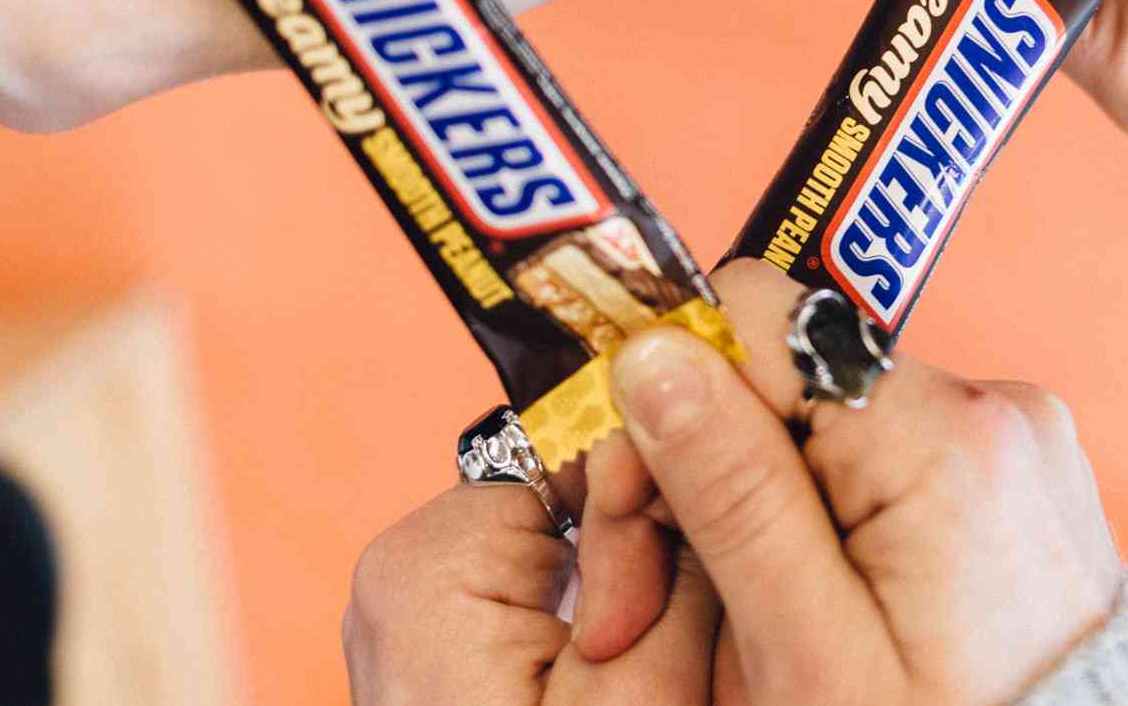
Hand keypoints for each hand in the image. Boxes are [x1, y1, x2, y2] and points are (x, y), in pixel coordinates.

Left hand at [343, 483, 721, 705]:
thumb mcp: (645, 693)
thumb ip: (687, 561)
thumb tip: (724, 451)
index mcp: (430, 563)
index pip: (576, 446)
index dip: (659, 492)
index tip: (710, 555)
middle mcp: (403, 573)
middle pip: (569, 497)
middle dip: (644, 556)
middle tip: (665, 653)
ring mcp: (412, 617)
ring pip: (564, 550)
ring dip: (625, 597)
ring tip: (642, 682)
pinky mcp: (434, 655)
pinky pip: (536, 598)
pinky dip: (589, 631)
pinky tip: (615, 689)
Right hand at [576, 260, 1124, 703]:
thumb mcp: (810, 652)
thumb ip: (733, 492)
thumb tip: (654, 352)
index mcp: (943, 437)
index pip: (754, 317)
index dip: (666, 404)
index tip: (634, 515)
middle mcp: (991, 410)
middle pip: (777, 377)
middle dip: (699, 479)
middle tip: (646, 608)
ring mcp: (1010, 441)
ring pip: (817, 423)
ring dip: (755, 510)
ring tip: (749, 633)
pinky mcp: (1011, 477)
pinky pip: (878, 460)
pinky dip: (823, 522)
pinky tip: (812, 611)